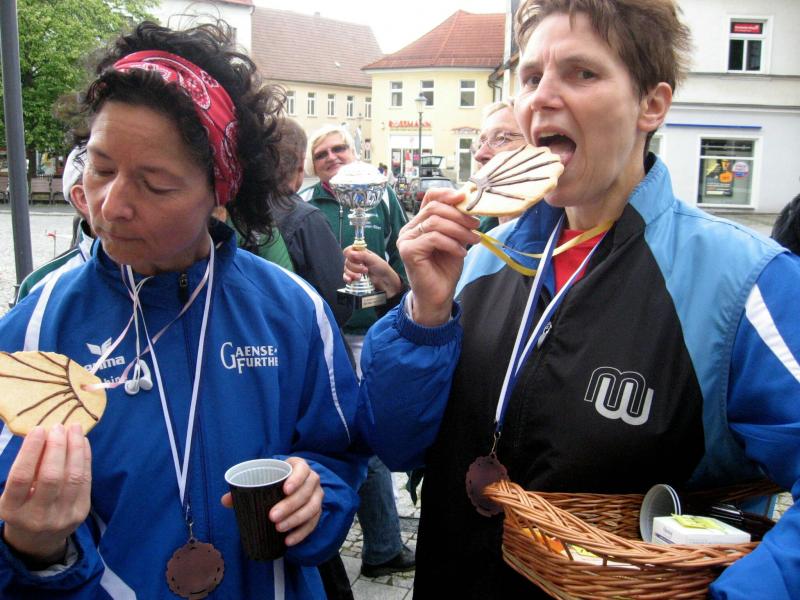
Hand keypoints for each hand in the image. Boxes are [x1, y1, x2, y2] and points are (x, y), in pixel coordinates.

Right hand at [0, 424, 91, 564]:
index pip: (22, 477)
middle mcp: (37, 516)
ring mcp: (62, 516)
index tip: (38, 429)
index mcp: (12, 510)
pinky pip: (86, 480)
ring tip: (73, 428)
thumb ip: (26, 470)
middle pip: (51, 476)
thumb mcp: (14, 495)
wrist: (38, 540)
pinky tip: (82, 442)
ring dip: (75, 448)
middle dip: (57, 447)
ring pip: (73, 477)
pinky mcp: (81, 512)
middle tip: (58, 426)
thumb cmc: (22, 508)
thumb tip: (43, 434)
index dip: (31, 451)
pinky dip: (85, 458)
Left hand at [221, 457, 323, 546]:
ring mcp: (317, 496)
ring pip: (312, 508)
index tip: (285, 490)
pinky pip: (313, 523)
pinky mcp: (317, 512)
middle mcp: (312, 480)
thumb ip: (245, 488)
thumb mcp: (263, 480)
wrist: (290, 489)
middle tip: (273, 516)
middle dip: (290, 505)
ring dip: (296, 520)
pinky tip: (289, 540)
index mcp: (299, 467)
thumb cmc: (274, 482)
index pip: (302, 469)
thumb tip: (225, 500)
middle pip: (306, 492)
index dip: (296, 479)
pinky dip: (301, 533)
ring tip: (279, 528)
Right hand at [343, 247, 403, 297]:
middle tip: (366, 270)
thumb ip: (363, 255)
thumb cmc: (382, 268)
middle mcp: (356, 260)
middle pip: (347, 261)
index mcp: (361, 253)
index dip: (350, 254)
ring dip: (352, 274)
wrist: (386, 282)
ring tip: (360, 277)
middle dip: (355, 267)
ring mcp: (355, 269)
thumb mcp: (374, 260)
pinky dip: (347, 278)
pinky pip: (345, 277)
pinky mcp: (354, 278)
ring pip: (346, 269)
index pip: (349, 250)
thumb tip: (351, 253)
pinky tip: (350, 280)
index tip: (356, 259)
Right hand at [398, 188, 479, 325]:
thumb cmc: (445, 269)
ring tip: (473, 240)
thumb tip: (468, 203)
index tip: (465, 198)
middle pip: (434, 208)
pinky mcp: (408, 251)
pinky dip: (452, 243)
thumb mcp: (455, 240)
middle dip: (459, 215)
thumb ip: (456, 223)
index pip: (429, 198)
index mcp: (418, 223)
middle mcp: (409, 229)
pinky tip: (462, 252)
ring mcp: (406, 240)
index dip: (447, 194)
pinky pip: (433, 238)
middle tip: (476, 225)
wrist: (438, 296)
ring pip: (435, 222)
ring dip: (459, 230)